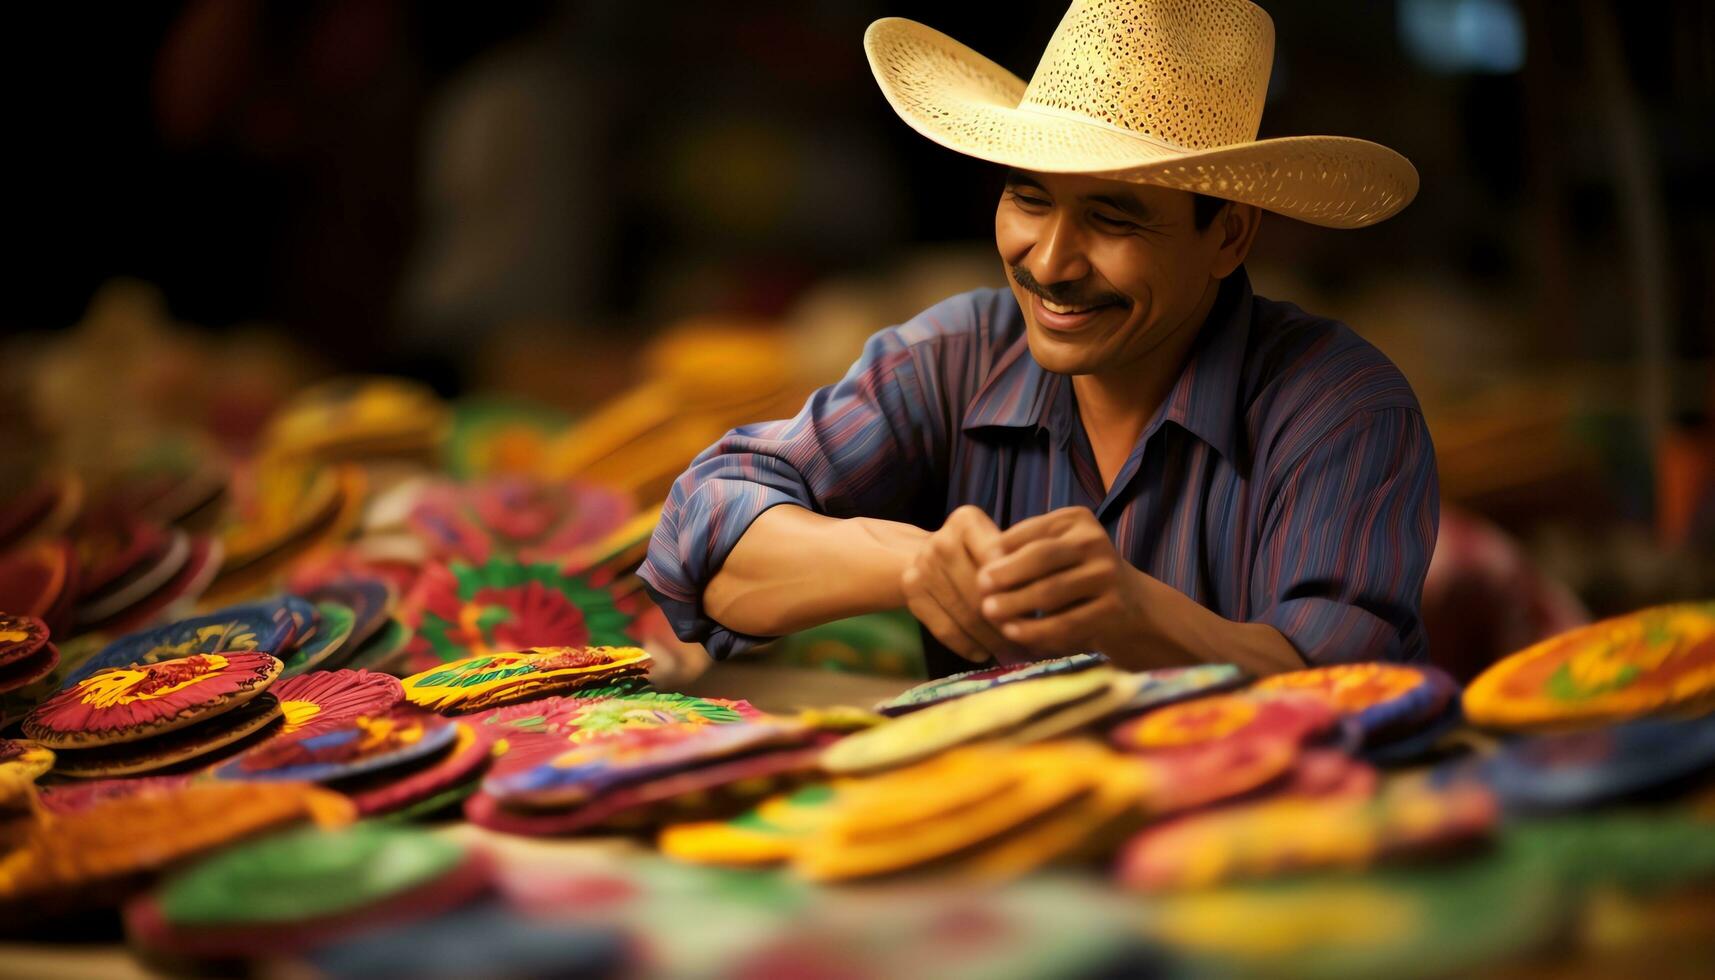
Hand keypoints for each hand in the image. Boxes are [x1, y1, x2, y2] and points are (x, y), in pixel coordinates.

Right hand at [901, 505, 1026, 662]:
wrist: (930, 556)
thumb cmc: (979, 555)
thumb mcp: (1001, 547)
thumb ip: (1020, 567)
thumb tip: (1049, 607)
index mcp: (966, 521)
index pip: (998, 560)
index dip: (1020, 590)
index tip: (1041, 614)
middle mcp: (940, 540)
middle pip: (980, 592)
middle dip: (1007, 622)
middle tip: (1031, 644)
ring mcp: (922, 566)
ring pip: (964, 614)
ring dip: (991, 639)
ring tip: (1012, 652)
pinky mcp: (911, 592)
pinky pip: (944, 629)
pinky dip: (966, 646)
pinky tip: (983, 654)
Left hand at [974, 506, 1145, 655]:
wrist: (1132, 606)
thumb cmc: (1076, 575)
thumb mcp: (1055, 552)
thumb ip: (1023, 553)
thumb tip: (983, 568)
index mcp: (1076, 520)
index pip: (1031, 531)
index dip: (1001, 551)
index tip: (978, 569)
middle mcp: (1094, 541)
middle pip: (1041, 556)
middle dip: (1007, 574)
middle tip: (980, 589)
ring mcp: (1107, 574)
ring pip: (1052, 591)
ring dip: (1016, 603)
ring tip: (990, 612)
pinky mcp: (1113, 608)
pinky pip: (1066, 622)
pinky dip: (1036, 629)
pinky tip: (1014, 633)